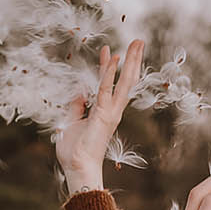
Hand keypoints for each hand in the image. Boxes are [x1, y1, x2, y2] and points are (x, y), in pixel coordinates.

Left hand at [52, 39, 144, 194]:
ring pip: (124, 81)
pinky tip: (114, 57)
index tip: (110, 50)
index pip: (111, 84)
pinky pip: (106, 89)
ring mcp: (110, 112)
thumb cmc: (74, 151)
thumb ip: (76, 106)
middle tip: (139, 41)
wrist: (78, 168)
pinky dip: (109, 73)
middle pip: (126, 80)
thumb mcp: (72, 122)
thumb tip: (78, 93)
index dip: (110, 67)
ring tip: (137, 42)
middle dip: (133, 60)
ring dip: (131, 60)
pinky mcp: (103, 114)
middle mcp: (112, 110)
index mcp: (105, 112)